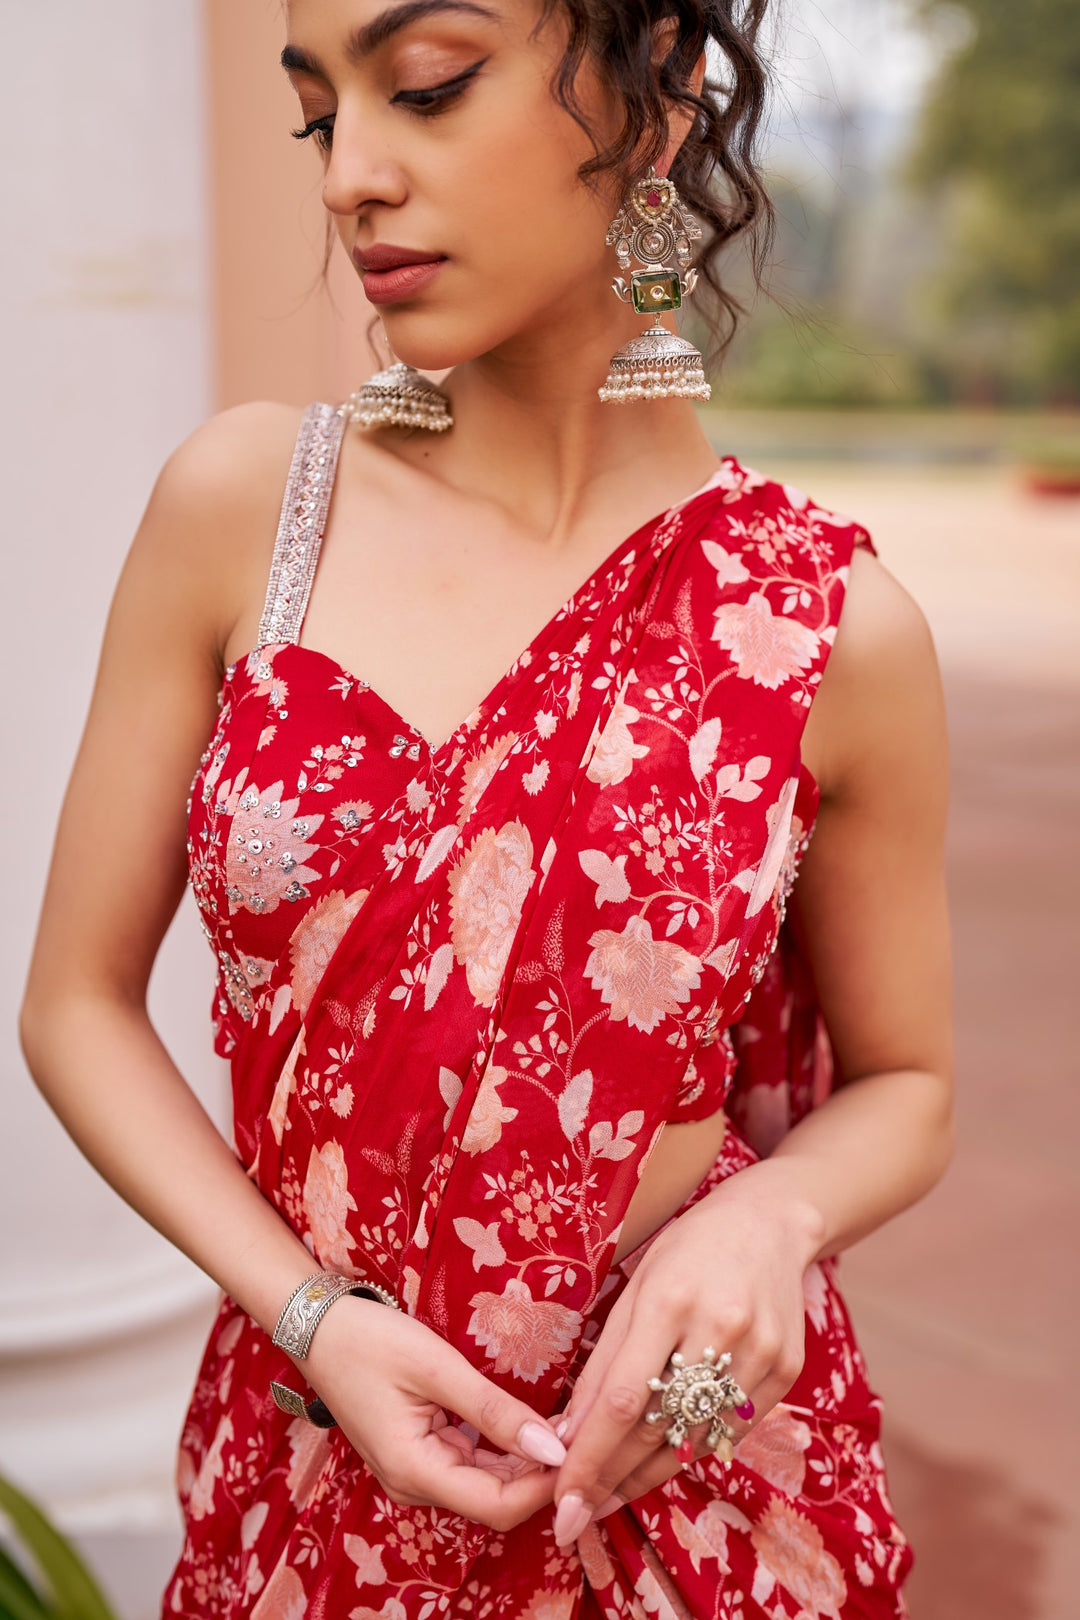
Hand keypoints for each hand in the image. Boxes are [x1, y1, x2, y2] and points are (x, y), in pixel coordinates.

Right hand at [301, 1295, 566, 1530]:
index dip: (545, 1486)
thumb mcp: (437, 1367)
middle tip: (580, 1427)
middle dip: (541, 1471)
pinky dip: (503, 1446)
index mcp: (415, 1472)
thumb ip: (494, 1410)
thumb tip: (552, 1445)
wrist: (317, 1328)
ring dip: (526, 1458)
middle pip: (496, 1499)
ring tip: (563, 1420)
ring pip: (487, 1482)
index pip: (499, 1506)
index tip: (580, 1447)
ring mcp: (416, 1472)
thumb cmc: (371, 1342)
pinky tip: (529, 1420)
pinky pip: (472, 1462)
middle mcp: (416, 1484)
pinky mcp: (420, 1453)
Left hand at [548, 1173, 821, 1544]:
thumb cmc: (687, 1249)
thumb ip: (604, 1359)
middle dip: (610, 1479)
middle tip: (575, 1515)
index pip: (622, 1398)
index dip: (590, 1456)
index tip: (562, 1497)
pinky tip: (658, 1467)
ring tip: (607, 1500)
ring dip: (646, 1478)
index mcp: (670, 1298)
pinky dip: (690, 1453)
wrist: (769, 1225)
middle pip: (658, 1427)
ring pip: (695, 1439)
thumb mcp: (635, 1285)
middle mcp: (719, 1328)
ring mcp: (760, 1353)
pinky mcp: (785, 1372)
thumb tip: (568, 1433)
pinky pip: (730, 1432)